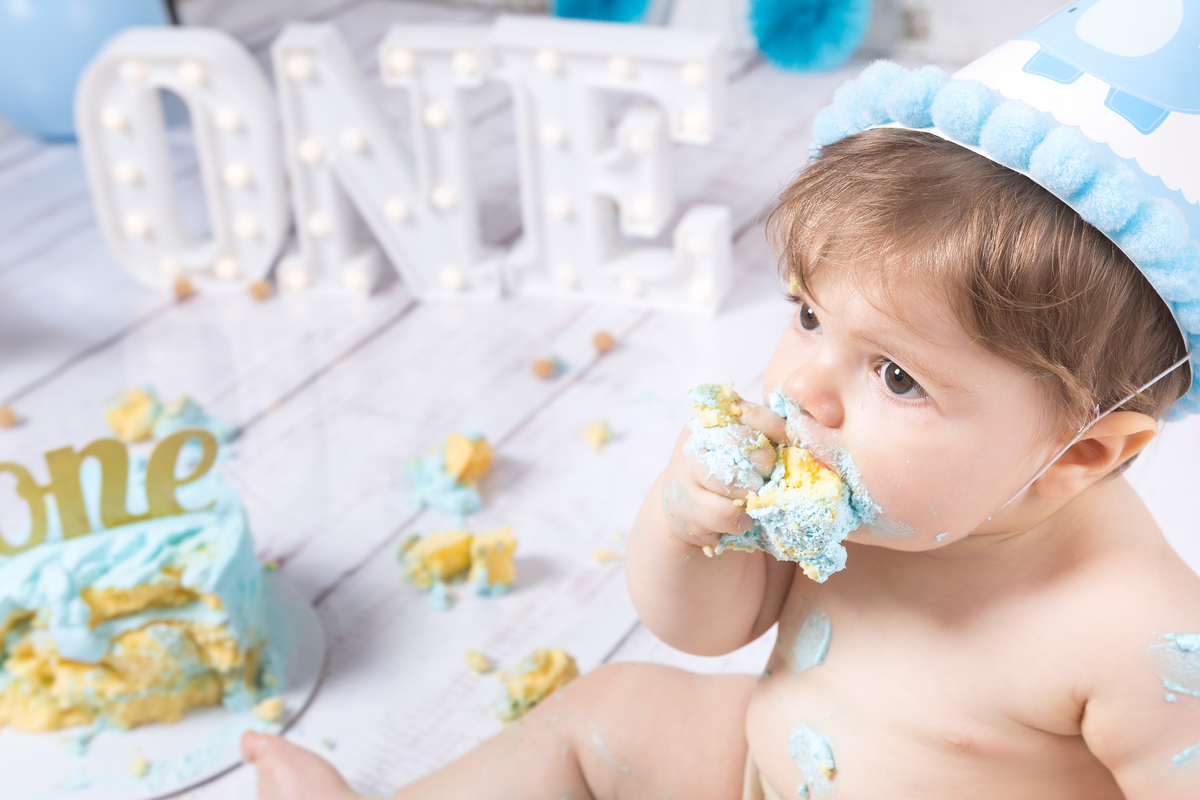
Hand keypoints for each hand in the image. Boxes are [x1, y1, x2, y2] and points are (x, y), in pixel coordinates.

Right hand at [659, 399, 786, 550]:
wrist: (685, 508)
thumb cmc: (724, 472)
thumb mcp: (742, 446)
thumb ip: (767, 437)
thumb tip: (803, 439)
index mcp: (713, 417)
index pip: (754, 416)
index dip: (779, 432)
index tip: (792, 445)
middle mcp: (695, 438)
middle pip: (746, 447)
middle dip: (764, 466)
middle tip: (763, 477)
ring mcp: (688, 472)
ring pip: (736, 481)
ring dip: (751, 494)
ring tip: (749, 497)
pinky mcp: (689, 506)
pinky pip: (729, 513)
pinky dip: (741, 519)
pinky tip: (737, 516)